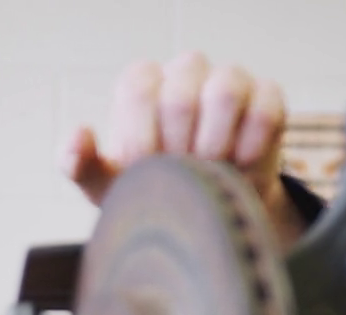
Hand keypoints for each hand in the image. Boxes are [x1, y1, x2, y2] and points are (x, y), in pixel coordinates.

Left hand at [62, 52, 303, 246]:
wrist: (209, 212)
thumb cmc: (153, 191)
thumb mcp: (108, 188)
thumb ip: (79, 164)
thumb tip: (79, 134)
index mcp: (143, 84)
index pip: (138, 88)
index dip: (142, 137)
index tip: (147, 171)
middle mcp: (185, 72)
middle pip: (179, 94)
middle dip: (178, 150)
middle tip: (180, 177)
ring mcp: (228, 79)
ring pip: (224, 91)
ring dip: (214, 144)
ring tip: (211, 172)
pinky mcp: (267, 96)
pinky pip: (265, 107)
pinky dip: (251, 145)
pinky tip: (241, 168)